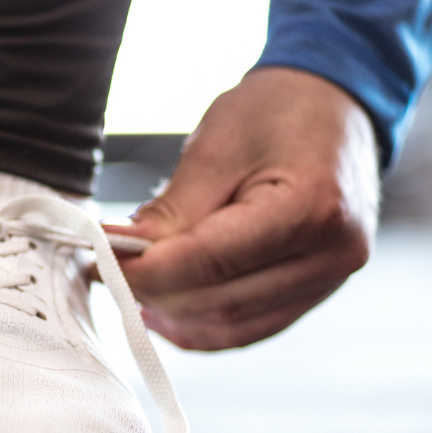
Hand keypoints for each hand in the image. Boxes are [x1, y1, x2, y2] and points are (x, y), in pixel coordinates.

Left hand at [106, 67, 379, 349]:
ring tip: (129, 287)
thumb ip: (171, 211)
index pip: (210, 262)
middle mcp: (333, 255)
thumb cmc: (277, 110)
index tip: (97, 258)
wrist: (334, 103)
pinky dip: (200, 326)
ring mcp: (330, 281)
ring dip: (172, 314)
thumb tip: (121, 254)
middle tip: (104, 269)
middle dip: (151, 291)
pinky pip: (249, 328)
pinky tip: (162, 310)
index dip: (144, 270)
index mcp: (312, 208)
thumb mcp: (215, 146)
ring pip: (231, 325)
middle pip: (219, 302)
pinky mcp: (316, 292)